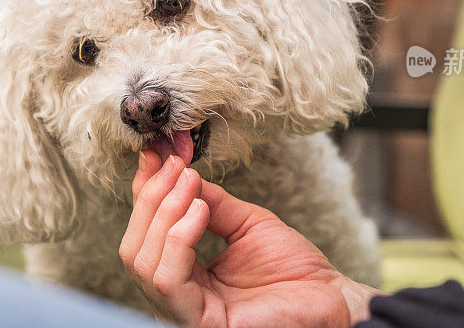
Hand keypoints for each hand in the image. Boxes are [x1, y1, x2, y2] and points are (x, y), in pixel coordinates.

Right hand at [119, 151, 382, 326]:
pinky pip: (168, 279)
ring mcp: (184, 313)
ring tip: (192, 184)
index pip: (145, 233)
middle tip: (176, 166)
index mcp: (183, 276)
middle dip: (152, 198)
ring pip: (143, 261)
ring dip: (165, 212)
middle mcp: (175, 297)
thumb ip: (209, 202)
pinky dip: (178, 238)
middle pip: (134, 247)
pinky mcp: (199, 323)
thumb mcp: (244, 222)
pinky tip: (200, 211)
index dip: (146, 191)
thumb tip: (178, 172)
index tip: (155, 153)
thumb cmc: (294, 269)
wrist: (330, 298)